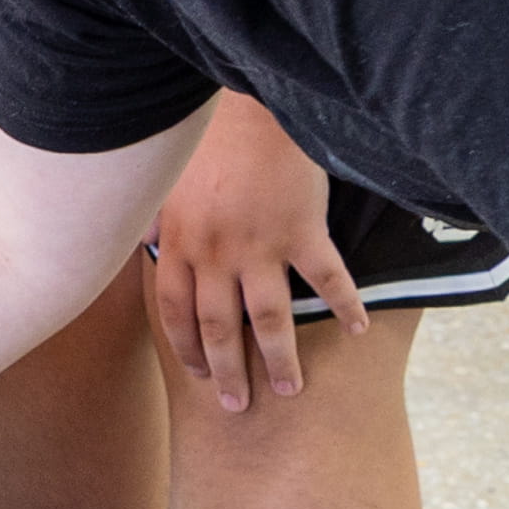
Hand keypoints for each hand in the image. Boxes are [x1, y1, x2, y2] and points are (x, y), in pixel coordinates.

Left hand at [141, 100, 359, 413]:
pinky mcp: (300, 230)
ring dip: (280, 359)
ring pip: (268, 319)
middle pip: (219, 327)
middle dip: (228, 372)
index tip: (199, 374)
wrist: (247, 102)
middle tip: (237, 406)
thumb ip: (160, 218)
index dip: (187, 347)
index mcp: (178, 242)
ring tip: (290, 389)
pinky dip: (345, 305)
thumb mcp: (168, 180)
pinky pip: (327, 278)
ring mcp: (258, 245)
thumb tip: (149, 240)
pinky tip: (360, 329)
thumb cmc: (206, 135)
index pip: (177, 311)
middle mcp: (215, 253)